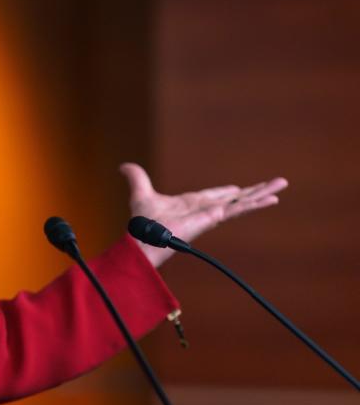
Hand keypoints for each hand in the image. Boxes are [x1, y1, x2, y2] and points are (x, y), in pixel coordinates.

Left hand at [119, 163, 287, 266]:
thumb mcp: (140, 192)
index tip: (239, 188)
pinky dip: (256, 204)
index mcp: (191, 203)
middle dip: (253, 192)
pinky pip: (239, 209)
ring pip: (242, 202)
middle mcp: (205, 209)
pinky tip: (272, 199)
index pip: (214, 195)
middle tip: (275, 184)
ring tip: (282, 185)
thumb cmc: (143, 222)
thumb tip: (123, 165)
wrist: (144, 239)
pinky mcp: (215, 218)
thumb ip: (136, 178)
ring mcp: (212, 214)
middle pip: (235, 198)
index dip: (227, 191)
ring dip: (262, 194)